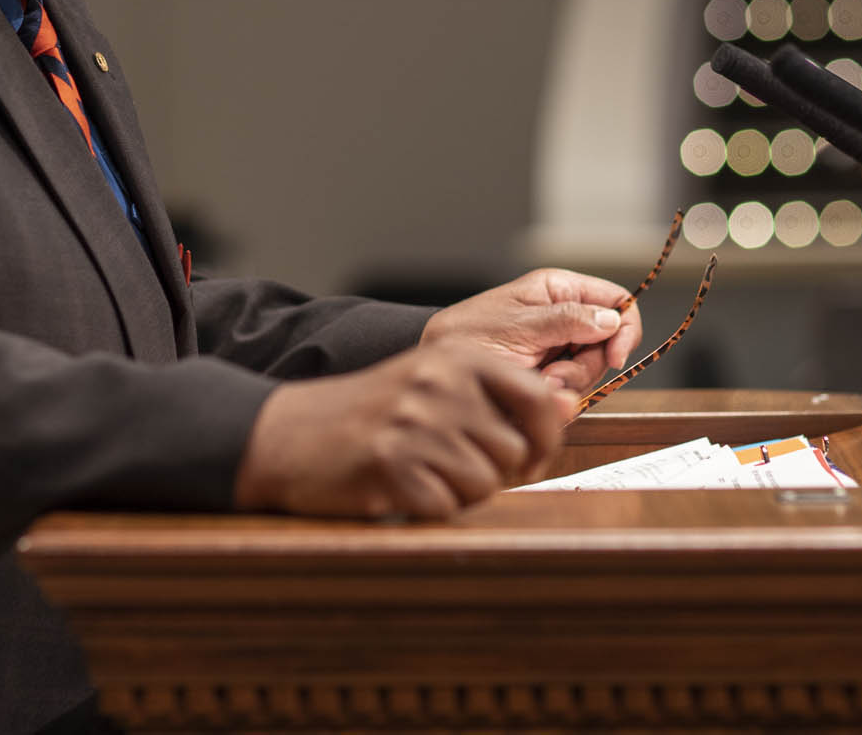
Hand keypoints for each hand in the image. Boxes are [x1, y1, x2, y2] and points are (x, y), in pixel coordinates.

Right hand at [232, 342, 574, 517]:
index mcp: (459, 355)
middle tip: (456, 465)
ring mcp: (415, 423)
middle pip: (516, 452)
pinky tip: (405, 487)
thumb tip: (568, 404)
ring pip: (486, 484)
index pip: (540, 399)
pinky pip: (448, 507)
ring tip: (427, 472)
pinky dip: (431, 507)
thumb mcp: (439, 384)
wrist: (293, 433)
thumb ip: (502, 395)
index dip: (547, 437)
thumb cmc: (378, 412)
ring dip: (463, 491)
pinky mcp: (392, 466)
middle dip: (496, 470)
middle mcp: (440, 383)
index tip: (530, 453)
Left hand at [419, 268, 641, 393]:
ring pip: (591, 373)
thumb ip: (566, 320)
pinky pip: (572, 394)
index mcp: (558, 290)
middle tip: (551, 375)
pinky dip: (555, 400)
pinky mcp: (548, 379)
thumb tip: (612, 318)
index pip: (615, 301)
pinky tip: (531, 393)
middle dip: (584, 366)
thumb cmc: (467, 338)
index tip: (614, 357)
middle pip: (607, 344)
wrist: (438, 372)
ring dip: (566, 385)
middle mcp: (563, 318)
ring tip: (534, 382)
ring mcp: (556, 350)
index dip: (624, 328)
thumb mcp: (518, 326)